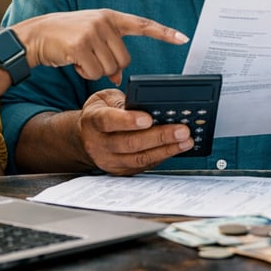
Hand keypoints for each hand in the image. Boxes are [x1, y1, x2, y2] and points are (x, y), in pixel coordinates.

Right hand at [16, 9, 188, 84]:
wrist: (35, 36)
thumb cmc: (66, 39)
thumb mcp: (91, 38)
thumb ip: (110, 51)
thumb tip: (120, 77)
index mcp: (110, 17)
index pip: (143, 25)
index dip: (164, 33)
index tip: (184, 38)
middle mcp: (104, 22)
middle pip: (124, 60)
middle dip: (109, 67)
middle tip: (89, 58)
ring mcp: (92, 32)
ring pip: (110, 69)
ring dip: (95, 71)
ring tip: (79, 57)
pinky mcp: (80, 45)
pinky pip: (94, 73)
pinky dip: (84, 74)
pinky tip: (72, 62)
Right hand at [78, 89, 193, 174]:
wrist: (84, 137)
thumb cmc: (100, 113)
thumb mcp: (105, 99)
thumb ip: (123, 101)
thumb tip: (153, 104)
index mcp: (93, 121)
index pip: (108, 121)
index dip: (128, 121)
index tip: (148, 118)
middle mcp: (98, 144)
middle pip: (129, 143)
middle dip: (159, 136)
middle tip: (181, 130)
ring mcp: (109, 161)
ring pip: (139, 158)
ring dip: (166, 149)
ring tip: (186, 140)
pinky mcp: (121, 171)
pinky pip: (144, 165)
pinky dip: (163, 156)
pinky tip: (178, 147)